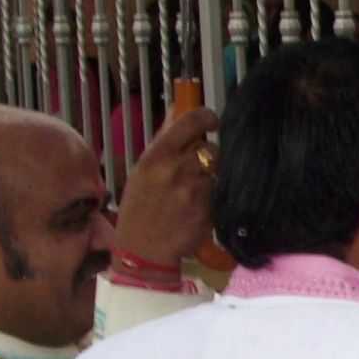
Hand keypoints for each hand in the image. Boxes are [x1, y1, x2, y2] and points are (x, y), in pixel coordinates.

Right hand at [112, 105, 218, 264]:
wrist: (142, 250)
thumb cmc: (139, 208)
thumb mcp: (142, 170)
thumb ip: (164, 139)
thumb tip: (177, 108)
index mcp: (157, 156)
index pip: (190, 122)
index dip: (206, 117)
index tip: (211, 120)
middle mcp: (176, 170)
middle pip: (210, 149)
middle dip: (206, 157)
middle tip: (194, 170)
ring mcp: (194, 191)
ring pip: (216, 172)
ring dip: (209, 178)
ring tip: (191, 192)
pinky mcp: (208, 210)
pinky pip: (218, 193)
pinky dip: (212, 197)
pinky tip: (195, 208)